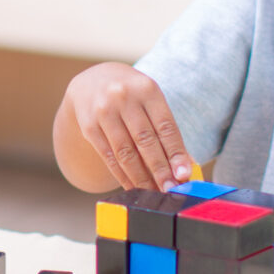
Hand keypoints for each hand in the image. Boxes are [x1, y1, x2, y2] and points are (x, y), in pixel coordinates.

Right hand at [60, 63, 193, 190]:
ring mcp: (104, 111)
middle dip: (160, 169)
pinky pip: (109, 157)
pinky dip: (122, 175)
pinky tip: (133, 187)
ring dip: (141, 177)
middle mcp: (124, 97)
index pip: (165, 126)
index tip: (184, 175)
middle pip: (145, 141)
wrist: (91, 81)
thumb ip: (165, 128)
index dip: (175, 153)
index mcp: (147, 89)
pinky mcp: (89, 126)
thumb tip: (184, 165)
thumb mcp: (150, 100)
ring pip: (126, 152)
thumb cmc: (131, 96)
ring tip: (153, 192)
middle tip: (170, 190)